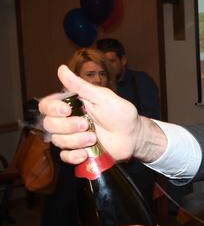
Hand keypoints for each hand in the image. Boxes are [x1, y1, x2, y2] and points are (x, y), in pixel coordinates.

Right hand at [39, 65, 163, 163]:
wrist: (134, 136)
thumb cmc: (121, 114)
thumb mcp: (103, 97)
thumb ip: (81, 86)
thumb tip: (61, 69)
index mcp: (72, 105)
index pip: (47, 105)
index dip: (52, 108)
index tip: (67, 110)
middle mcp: (68, 121)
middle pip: (49, 124)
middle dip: (67, 126)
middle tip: (86, 125)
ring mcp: (72, 137)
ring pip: (58, 141)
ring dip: (75, 140)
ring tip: (93, 138)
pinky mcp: (78, 152)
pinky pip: (65, 156)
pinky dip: (73, 156)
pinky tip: (85, 153)